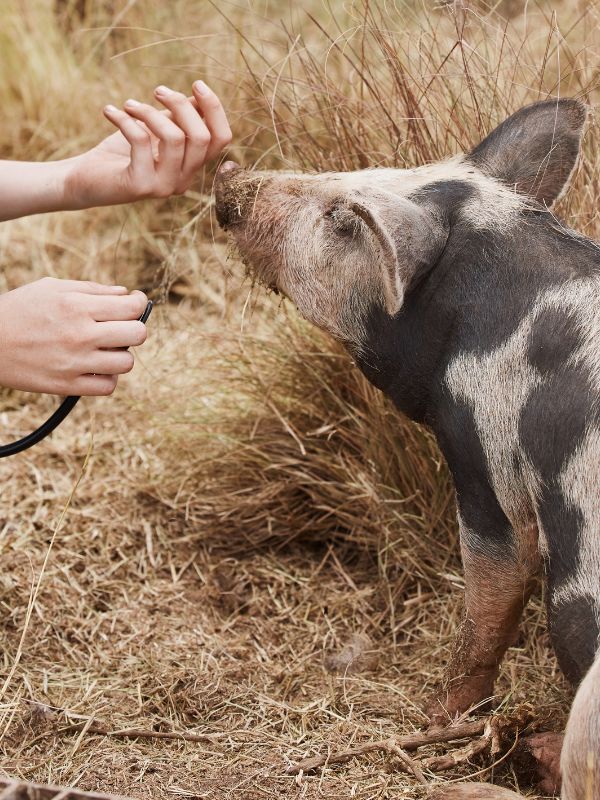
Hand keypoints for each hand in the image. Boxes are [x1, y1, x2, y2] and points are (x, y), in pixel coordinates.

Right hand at [0, 278, 147, 395]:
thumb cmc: (19, 310)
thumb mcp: (52, 288)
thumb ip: (92, 289)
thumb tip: (125, 294)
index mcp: (77, 306)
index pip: (132, 307)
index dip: (139, 304)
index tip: (135, 304)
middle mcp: (80, 334)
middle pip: (137, 335)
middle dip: (134, 329)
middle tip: (120, 328)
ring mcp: (75, 362)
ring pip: (126, 363)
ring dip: (120, 355)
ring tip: (105, 349)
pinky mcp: (67, 385)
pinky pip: (108, 387)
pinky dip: (107, 377)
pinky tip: (95, 367)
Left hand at [63, 81, 231, 208]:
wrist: (85, 179)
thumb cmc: (120, 151)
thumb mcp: (153, 129)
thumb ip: (177, 118)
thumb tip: (198, 96)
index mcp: (191, 166)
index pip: (221, 139)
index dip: (214, 108)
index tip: (196, 85)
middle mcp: (183, 180)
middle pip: (202, 137)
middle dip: (181, 105)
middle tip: (157, 90)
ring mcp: (164, 186)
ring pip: (175, 139)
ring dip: (150, 112)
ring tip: (128, 104)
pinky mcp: (141, 186)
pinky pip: (141, 142)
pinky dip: (125, 120)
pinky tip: (110, 112)